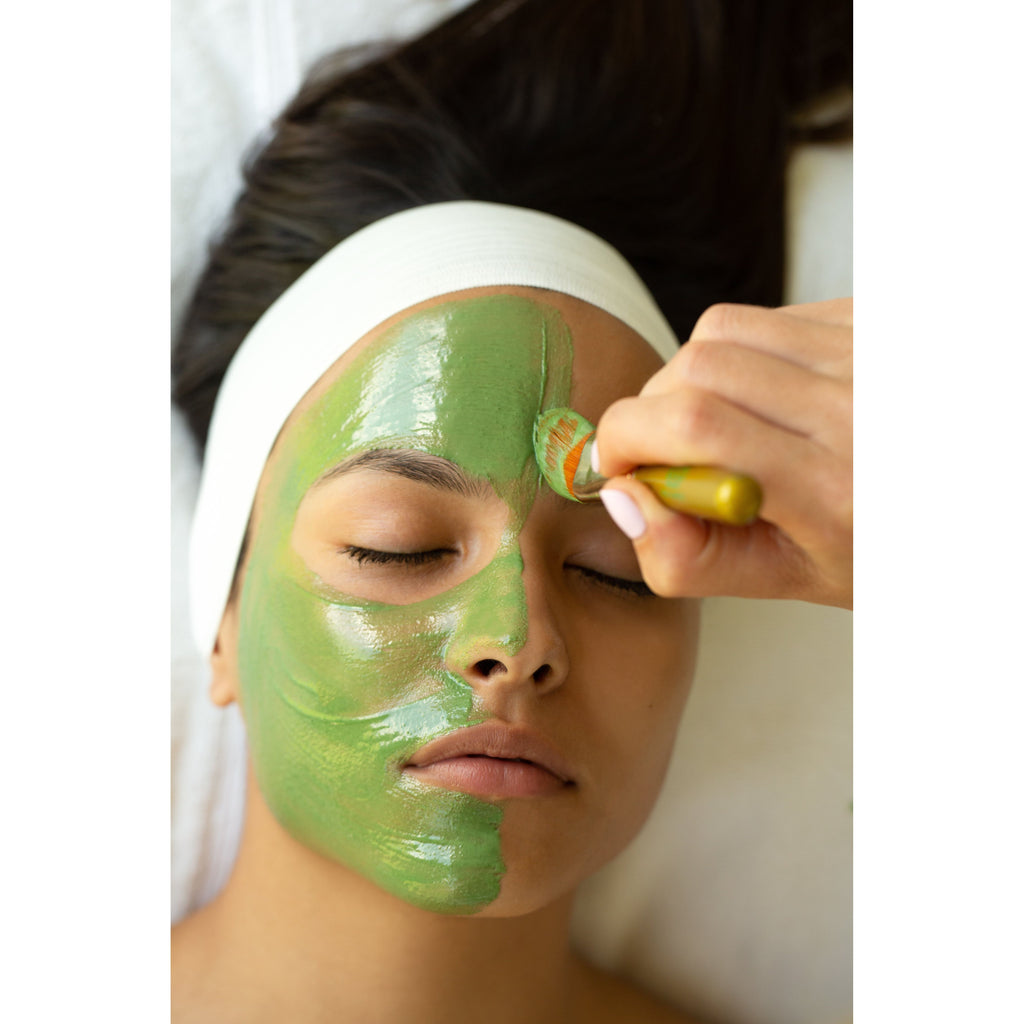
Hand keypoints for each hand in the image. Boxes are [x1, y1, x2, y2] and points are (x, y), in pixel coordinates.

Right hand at [594, 298, 851, 607]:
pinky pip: (764, 317)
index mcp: (832, 489)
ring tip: (722, 422)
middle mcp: (855, 409)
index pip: (694, 428)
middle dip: (650, 409)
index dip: (626, 436)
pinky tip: (767, 396)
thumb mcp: (782, 579)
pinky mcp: (869, 319)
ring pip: (720, 330)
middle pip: (697, 369)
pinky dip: (740, 354)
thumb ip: (689, 557)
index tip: (618, 464)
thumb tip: (622, 497)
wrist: (946, 502)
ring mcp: (867, 354)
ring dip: (693, 377)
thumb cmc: (869, 548)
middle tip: (665, 451)